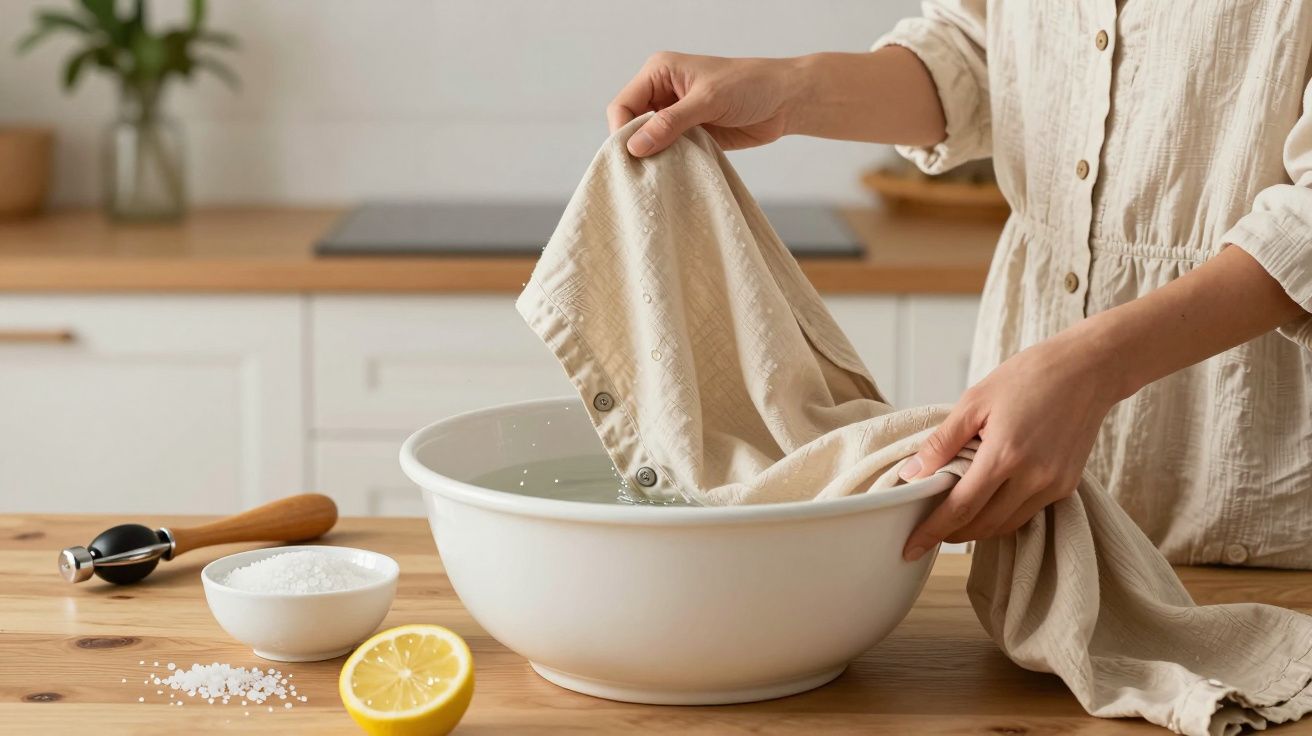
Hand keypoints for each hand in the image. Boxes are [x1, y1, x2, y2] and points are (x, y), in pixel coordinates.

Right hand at [607, 52, 801, 156]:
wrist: (786, 100)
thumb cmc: (750, 86)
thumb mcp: (708, 100)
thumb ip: (670, 123)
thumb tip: (636, 146)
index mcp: (659, 73)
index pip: (623, 104)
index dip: (622, 131)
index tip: (632, 156)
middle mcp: (662, 93)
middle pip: (631, 126)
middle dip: (636, 147)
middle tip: (644, 172)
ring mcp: (675, 116)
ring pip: (648, 143)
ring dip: (654, 158)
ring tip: (660, 175)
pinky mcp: (689, 135)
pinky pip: (668, 153)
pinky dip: (669, 164)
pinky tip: (674, 175)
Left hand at [899, 330, 1123, 559]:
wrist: (1089, 369)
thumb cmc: (1029, 376)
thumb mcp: (975, 400)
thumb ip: (942, 441)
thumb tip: (912, 473)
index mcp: (1005, 455)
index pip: (961, 509)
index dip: (933, 532)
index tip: (911, 548)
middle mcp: (1033, 478)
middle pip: (984, 525)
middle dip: (952, 534)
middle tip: (928, 530)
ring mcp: (1054, 485)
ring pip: (1007, 525)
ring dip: (978, 528)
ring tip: (953, 518)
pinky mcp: (1067, 485)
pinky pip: (1028, 513)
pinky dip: (1003, 516)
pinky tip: (987, 504)